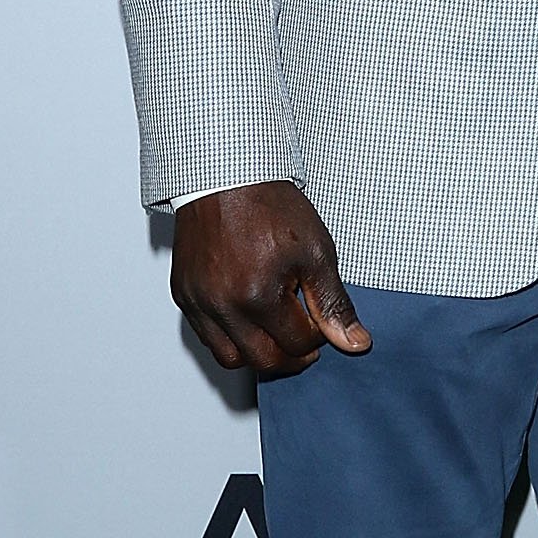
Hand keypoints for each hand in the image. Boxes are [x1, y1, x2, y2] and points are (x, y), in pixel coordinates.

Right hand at [171, 183, 371, 377]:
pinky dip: (229, 337)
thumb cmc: (269, 207)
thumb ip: (332, 304)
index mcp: (257, 296)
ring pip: (230, 358)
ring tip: (275, 330)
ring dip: (257, 353)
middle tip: (304, 337)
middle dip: (291, 356)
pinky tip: (248, 317)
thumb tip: (354, 343)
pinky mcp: (182, 294)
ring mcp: (198, 302)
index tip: (321, 319)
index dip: (319, 337)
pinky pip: (206, 336)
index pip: (298, 345)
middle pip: (264, 362)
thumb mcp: (315, 253)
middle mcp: (222, 306)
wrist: (226, 176)